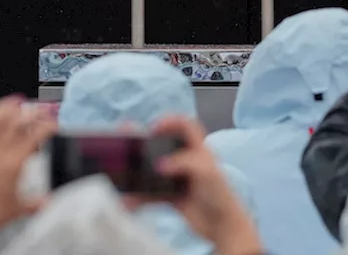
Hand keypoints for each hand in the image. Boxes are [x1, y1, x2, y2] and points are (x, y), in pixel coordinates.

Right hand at [128, 116, 259, 254]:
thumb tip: (159, 165)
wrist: (222, 226)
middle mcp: (188, 162)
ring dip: (140, 174)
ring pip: (154, 171)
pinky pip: (151, 193)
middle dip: (146, 145)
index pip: (187, 126)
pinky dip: (140, 197)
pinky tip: (130, 201)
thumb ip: (184, 163)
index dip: (172, 121)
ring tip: (125, 176)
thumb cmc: (220, 195)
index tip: (154, 128)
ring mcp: (178, 179)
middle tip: (131, 146)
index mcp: (199, 150)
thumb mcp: (207, 173)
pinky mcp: (172, 196)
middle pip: (164, 146)